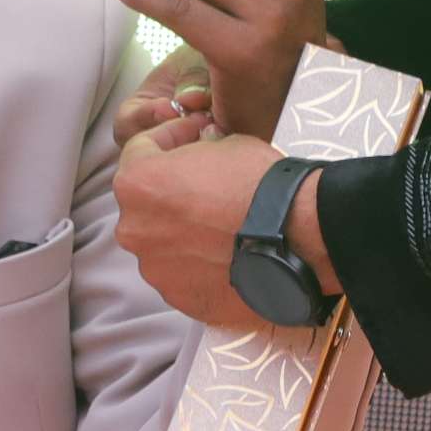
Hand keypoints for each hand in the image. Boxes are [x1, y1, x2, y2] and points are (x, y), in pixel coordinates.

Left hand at [113, 129, 339, 334]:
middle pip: (146, 203)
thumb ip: (202, 147)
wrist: (296, 240)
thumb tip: (203, 145)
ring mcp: (155, 269)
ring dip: (183, 231)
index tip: (192, 133)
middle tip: (206, 182)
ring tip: (220, 225)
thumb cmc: (259, 185)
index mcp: (137, 184)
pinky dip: (199, 263)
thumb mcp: (228, 144)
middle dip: (172, 189)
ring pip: (163, 243)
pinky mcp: (180, 298)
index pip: (140, 149)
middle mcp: (134, 229)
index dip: (170, 136)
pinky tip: (227, 254)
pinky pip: (184, 274)